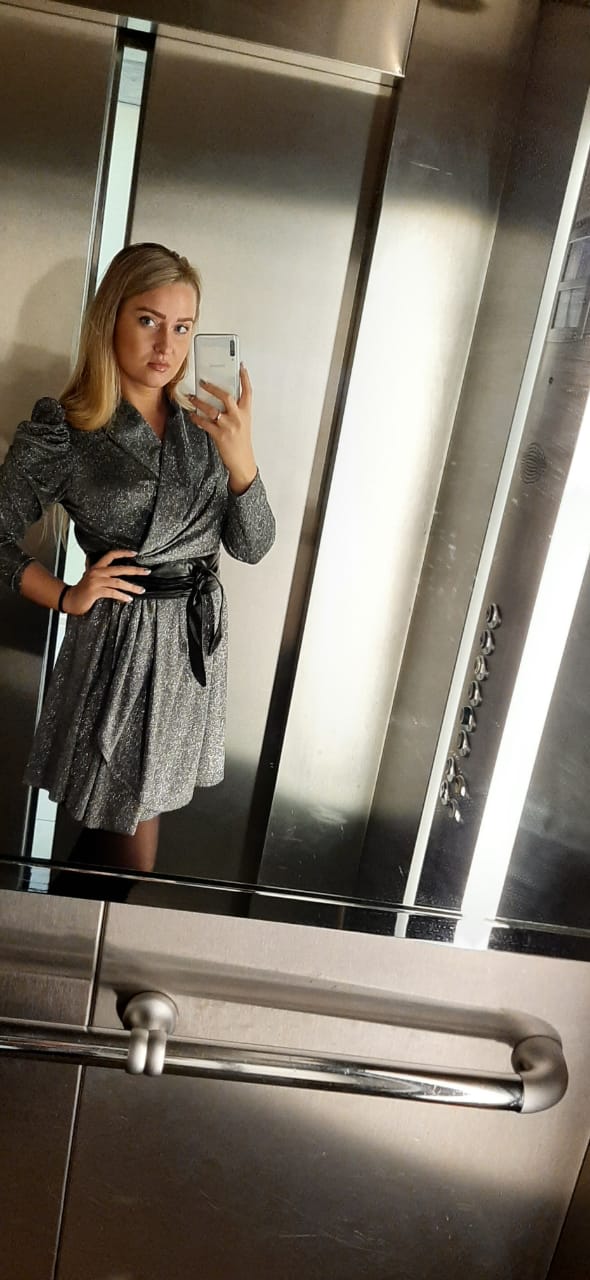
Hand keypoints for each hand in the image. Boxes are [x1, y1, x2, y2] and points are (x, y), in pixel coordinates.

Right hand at [62, 549, 149, 615]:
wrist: (69, 600)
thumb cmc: (83, 591)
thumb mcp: (92, 579)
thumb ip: (102, 575)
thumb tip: (118, 577)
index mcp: (96, 567)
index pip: (111, 555)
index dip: (123, 553)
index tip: (135, 553)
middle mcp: (96, 572)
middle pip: (119, 568)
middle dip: (135, 570)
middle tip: (147, 571)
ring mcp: (95, 581)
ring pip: (117, 582)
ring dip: (131, 586)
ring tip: (140, 590)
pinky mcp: (94, 591)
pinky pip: (112, 592)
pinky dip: (122, 596)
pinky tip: (128, 599)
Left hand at [188, 363, 257, 494]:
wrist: (243, 462)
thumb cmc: (241, 443)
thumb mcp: (243, 424)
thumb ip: (236, 412)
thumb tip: (223, 400)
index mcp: (246, 413)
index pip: (248, 392)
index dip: (245, 378)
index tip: (241, 366)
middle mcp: (238, 417)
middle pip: (226, 396)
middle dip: (213, 388)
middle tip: (203, 382)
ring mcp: (229, 426)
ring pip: (211, 409)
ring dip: (199, 402)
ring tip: (191, 398)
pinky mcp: (219, 435)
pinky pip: (204, 423)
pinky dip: (196, 418)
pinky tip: (192, 415)